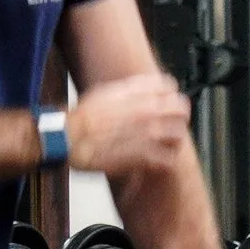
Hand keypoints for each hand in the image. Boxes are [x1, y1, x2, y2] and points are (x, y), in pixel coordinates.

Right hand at [64, 69, 195, 182]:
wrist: (68, 137)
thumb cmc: (82, 117)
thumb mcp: (106, 91)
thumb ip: (129, 90)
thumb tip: (141, 89)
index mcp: (137, 93)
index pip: (170, 87)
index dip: (170, 96)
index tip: (166, 103)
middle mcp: (146, 110)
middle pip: (181, 108)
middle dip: (178, 116)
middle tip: (171, 124)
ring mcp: (148, 133)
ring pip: (179, 134)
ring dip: (174, 139)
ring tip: (166, 144)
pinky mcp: (144, 156)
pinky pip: (169, 159)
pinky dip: (165, 161)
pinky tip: (158, 161)